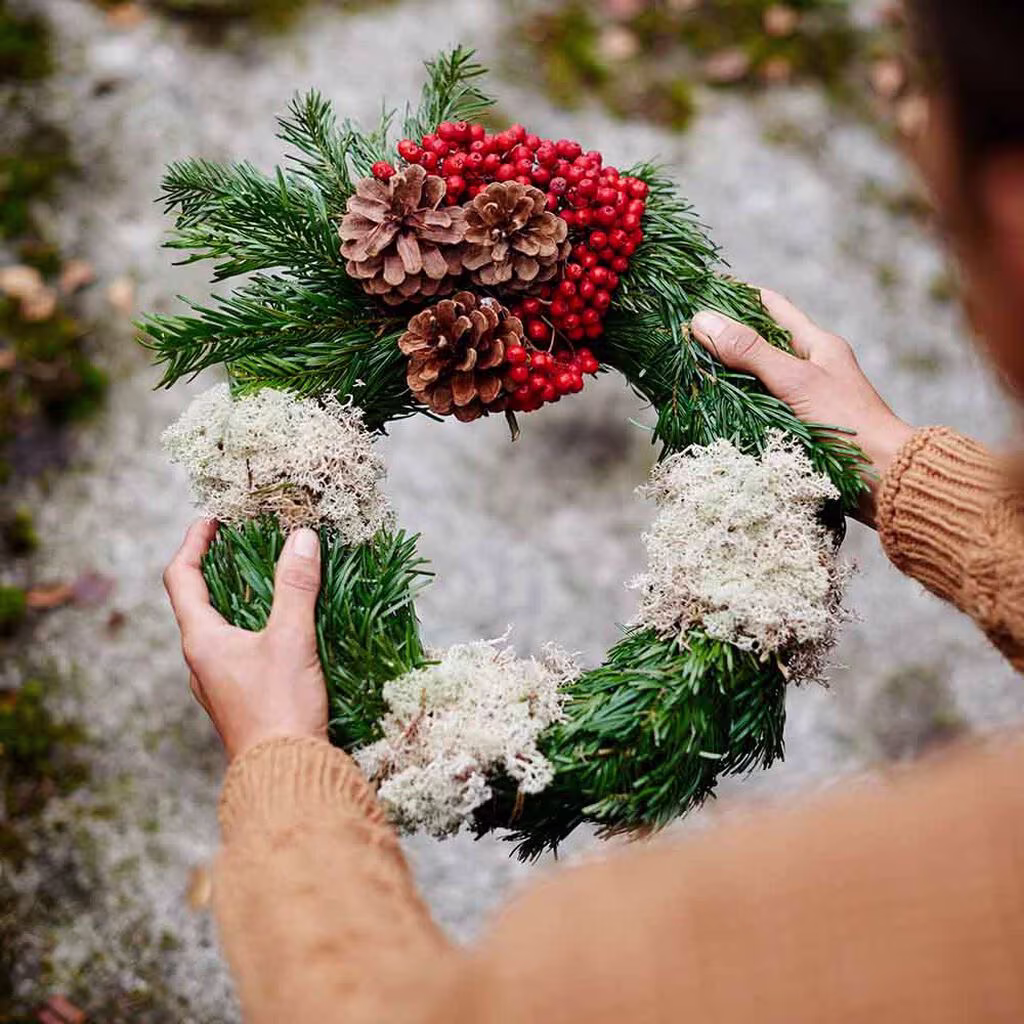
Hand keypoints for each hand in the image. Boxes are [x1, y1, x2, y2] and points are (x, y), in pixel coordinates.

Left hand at [163, 520, 327, 758]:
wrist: (285, 775)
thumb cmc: (280, 707)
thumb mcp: (291, 639)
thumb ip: (295, 587)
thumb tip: (301, 538)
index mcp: (201, 640)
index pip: (181, 577)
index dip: (193, 542)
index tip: (214, 520)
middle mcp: (201, 660)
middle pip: (199, 600)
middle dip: (222, 567)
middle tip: (250, 542)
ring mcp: (219, 682)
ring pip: (221, 627)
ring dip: (242, 598)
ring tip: (273, 578)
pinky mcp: (240, 698)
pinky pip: (240, 650)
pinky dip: (256, 626)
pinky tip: (289, 627)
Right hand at [691, 290, 914, 525]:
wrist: (881, 477)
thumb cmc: (846, 423)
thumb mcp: (794, 381)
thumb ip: (750, 351)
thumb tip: (703, 319)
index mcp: (817, 344)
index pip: (772, 307)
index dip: (738, 296)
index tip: (704, 291)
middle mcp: (810, 367)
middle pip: (759, 342)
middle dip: (724, 338)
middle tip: (683, 335)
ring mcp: (804, 399)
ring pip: (756, 378)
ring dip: (726, 375)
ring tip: (688, 369)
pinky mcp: (798, 428)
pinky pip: (759, 408)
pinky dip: (736, 405)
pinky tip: (713, 408)